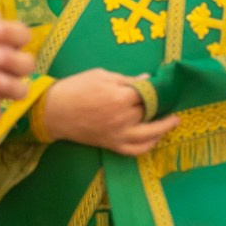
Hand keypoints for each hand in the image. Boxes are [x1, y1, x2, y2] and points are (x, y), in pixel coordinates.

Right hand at [41, 68, 178, 155]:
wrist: (53, 111)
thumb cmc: (75, 88)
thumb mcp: (101, 75)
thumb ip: (127, 79)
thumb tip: (148, 79)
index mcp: (120, 97)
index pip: (148, 94)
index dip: (157, 89)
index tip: (163, 86)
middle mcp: (123, 118)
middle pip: (151, 113)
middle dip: (161, 106)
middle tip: (170, 101)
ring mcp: (119, 134)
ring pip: (150, 135)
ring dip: (164, 128)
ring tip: (172, 121)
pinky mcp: (112, 145)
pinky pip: (136, 150)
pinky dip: (148, 146)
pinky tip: (155, 138)